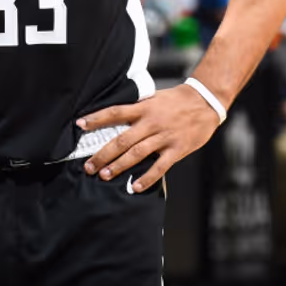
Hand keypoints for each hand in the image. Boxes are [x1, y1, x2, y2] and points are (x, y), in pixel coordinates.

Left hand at [76, 84, 221, 193]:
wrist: (205, 102)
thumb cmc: (177, 100)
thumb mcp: (154, 98)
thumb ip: (137, 108)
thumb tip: (114, 116)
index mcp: (144, 108)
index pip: (115, 112)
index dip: (96, 119)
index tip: (80, 125)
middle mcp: (151, 122)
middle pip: (122, 139)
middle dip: (103, 154)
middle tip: (88, 166)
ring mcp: (164, 137)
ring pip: (137, 154)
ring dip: (119, 166)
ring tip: (104, 176)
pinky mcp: (177, 149)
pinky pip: (159, 167)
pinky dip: (146, 178)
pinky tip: (134, 187)